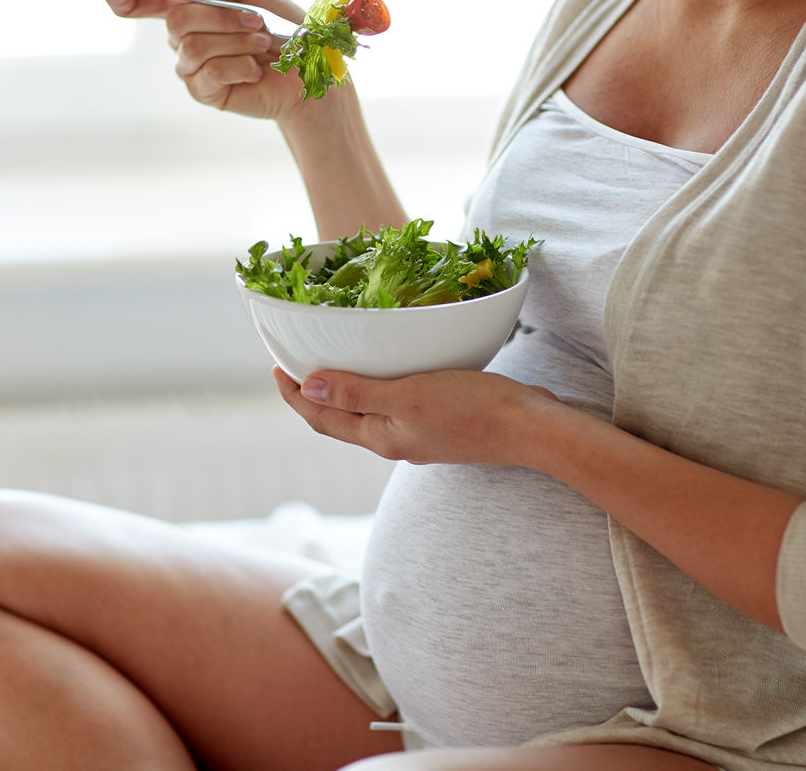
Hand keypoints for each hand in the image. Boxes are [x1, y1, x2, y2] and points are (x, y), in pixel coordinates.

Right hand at [104, 0, 309, 120]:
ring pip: (192, 47)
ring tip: (262, 46)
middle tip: (257, 23)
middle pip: (176, 20)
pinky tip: (254, 70)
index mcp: (188, 8)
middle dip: (221, 18)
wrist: (309, 70)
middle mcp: (182, 38)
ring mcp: (190, 68)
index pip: (140, 2)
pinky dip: (239, 66)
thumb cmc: (280, 27)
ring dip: (235, 42)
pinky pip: (208, 73)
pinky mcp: (204, 93)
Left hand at [273, 367, 562, 465]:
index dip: (295, 397)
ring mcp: (417, 437)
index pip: (322, 419)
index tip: (277, 369)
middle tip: (296, 363)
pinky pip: (394, 409)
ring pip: (366, 415)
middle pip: (340, 420)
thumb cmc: (471, 410)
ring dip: (344, 393)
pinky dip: (376, 391)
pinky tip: (387, 373)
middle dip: (313, 395)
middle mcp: (394, 442)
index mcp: (381, 437)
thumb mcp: (408, 396)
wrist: (529, 429)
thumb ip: (357, 394)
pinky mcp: (439, 426)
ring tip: (333, 365)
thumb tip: (308, 387)